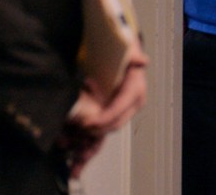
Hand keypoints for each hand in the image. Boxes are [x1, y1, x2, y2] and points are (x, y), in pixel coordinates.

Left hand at [59, 50, 149, 176]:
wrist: (117, 51)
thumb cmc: (122, 51)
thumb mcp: (127, 48)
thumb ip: (133, 54)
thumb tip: (143, 61)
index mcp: (134, 93)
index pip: (118, 111)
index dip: (103, 118)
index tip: (87, 123)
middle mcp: (127, 107)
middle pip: (110, 127)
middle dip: (91, 135)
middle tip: (73, 137)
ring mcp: (115, 113)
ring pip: (102, 136)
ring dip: (87, 151)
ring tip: (73, 166)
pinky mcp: (104, 116)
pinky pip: (95, 135)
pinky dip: (84, 149)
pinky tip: (72, 160)